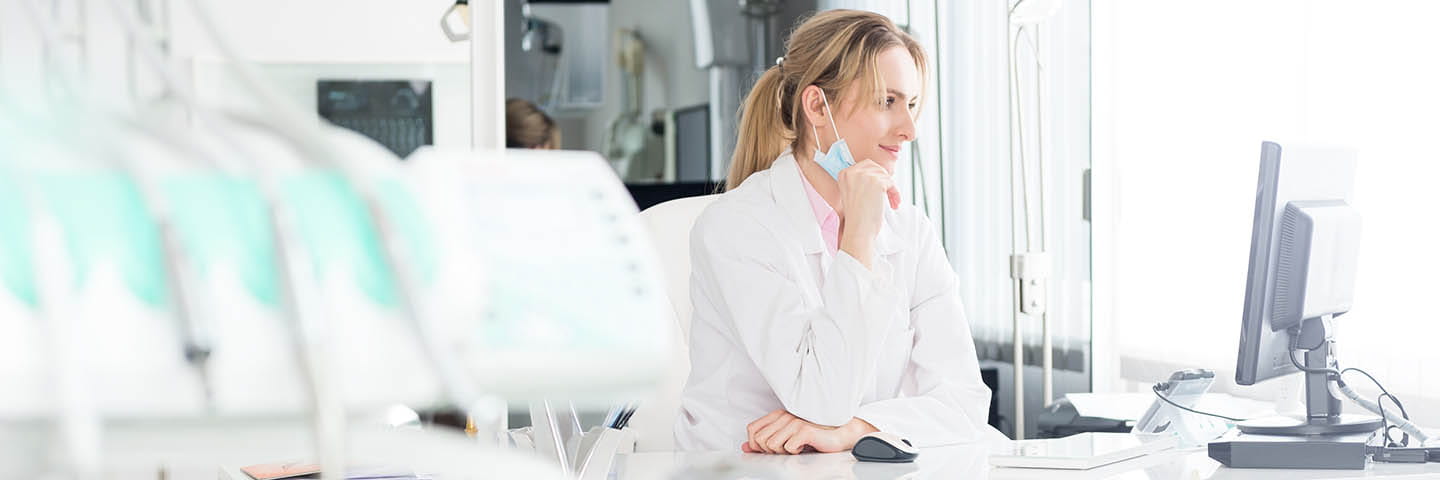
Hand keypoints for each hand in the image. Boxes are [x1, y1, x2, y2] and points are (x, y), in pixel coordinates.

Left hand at [741, 409, 878, 454]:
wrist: (837, 435)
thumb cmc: (813, 436)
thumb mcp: (785, 438)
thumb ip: (764, 441)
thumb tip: (745, 447)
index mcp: (778, 415)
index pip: (752, 430)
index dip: (756, 444)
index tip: (769, 449)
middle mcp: (784, 416)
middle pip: (760, 440)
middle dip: (770, 450)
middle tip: (785, 449)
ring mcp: (794, 422)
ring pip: (772, 445)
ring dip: (783, 452)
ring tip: (796, 447)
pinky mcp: (804, 430)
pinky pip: (788, 448)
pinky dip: (795, 452)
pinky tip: (804, 447)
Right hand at [837, 159, 899, 268]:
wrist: (858, 229)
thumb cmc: (856, 217)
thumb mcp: (851, 193)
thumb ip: (859, 181)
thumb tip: (877, 173)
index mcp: (844, 174)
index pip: (864, 165)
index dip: (875, 175)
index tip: (880, 186)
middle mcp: (853, 172)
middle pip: (876, 167)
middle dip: (884, 179)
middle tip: (888, 192)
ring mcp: (865, 176)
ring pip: (885, 175)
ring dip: (891, 189)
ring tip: (891, 201)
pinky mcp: (877, 182)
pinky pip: (892, 183)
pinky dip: (895, 194)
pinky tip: (894, 203)